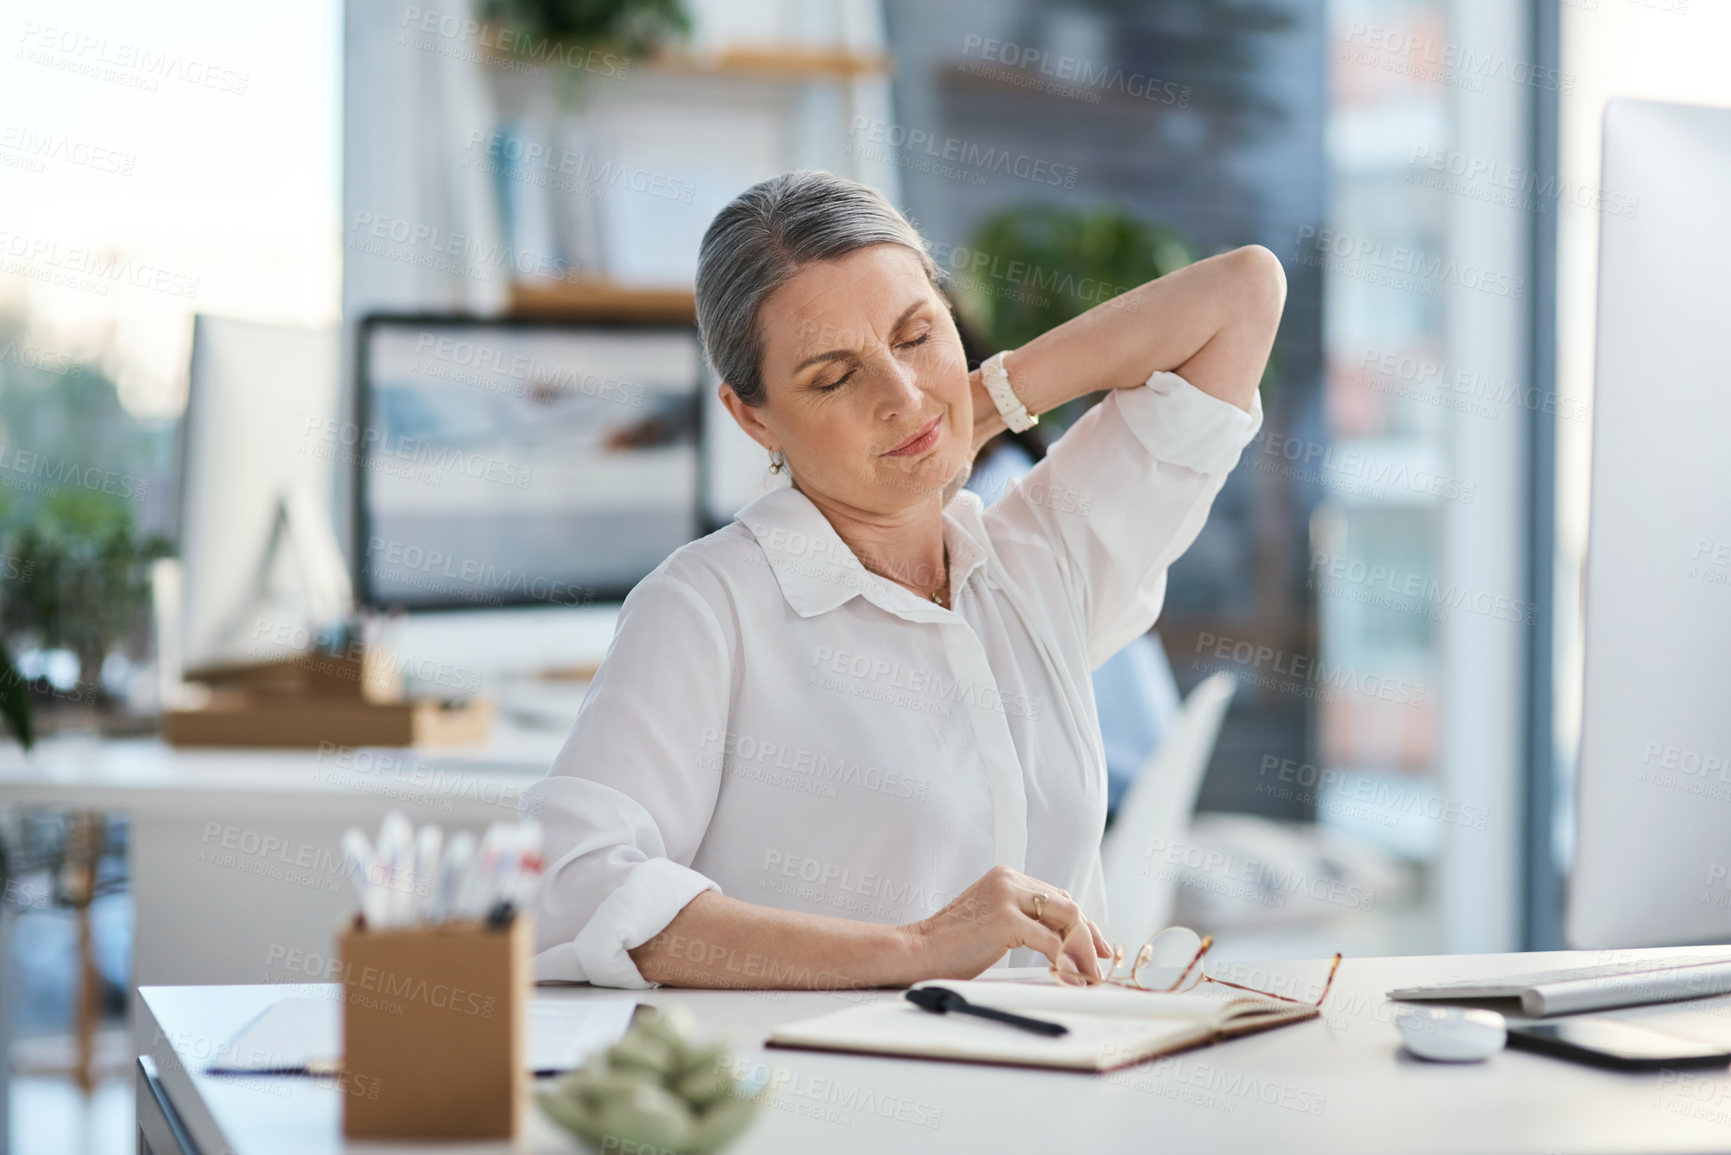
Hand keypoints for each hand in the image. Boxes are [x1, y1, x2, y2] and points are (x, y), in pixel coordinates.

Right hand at [898, 865, 1111, 981]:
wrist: (916, 951)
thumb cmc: (951, 945)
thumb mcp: (993, 924)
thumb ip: (1022, 921)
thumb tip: (1060, 942)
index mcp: (1006, 877)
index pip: (1057, 897)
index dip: (1081, 924)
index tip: (1095, 948)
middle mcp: (1009, 879)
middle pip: (1067, 905)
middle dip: (1090, 938)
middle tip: (1100, 965)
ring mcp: (1007, 896)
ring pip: (1067, 919)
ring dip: (1083, 950)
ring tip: (1088, 975)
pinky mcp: (1005, 919)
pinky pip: (1051, 941)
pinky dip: (1066, 961)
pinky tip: (1069, 976)